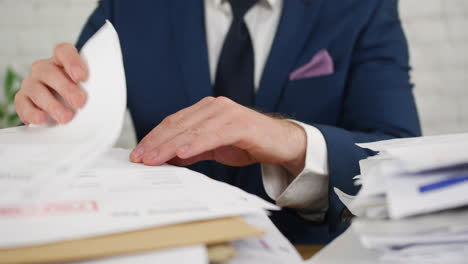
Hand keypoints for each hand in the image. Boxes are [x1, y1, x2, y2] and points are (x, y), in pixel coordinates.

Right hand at [15, 43, 87, 123]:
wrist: (58, 114)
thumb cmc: (76, 96)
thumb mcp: (87, 89)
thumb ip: (94, 87)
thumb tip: (107, 95)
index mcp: (62, 62)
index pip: (63, 51)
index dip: (72, 61)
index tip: (82, 77)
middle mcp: (44, 69)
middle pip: (50, 72)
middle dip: (66, 88)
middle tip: (79, 102)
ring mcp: (31, 83)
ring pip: (36, 89)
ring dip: (52, 104)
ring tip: (66, 117)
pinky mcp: (22, 100)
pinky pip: (23, 104)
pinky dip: (32, 112)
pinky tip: (42, 119)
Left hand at [130, 97, 306, 175]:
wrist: (280, 142)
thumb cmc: (247, 143)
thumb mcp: (213, 147)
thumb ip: (191, 150)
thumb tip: (167, 158)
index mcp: (205, 109)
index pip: (173, 122)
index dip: (153, 138)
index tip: (138, 153)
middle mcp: (214, 106)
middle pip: (178, 125)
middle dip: (156, 143)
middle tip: (139, 159)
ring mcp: (227, 113)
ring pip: (191, 130)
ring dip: (170, 146)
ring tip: (153, 159)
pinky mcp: (239, 124)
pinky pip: (213, 135)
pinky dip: (196, 144)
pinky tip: (181, 153)